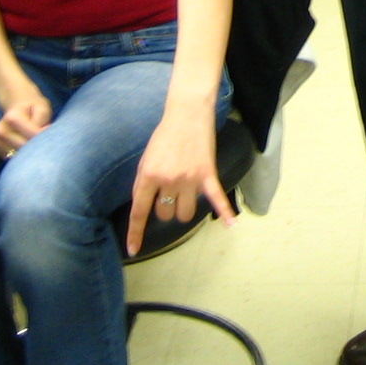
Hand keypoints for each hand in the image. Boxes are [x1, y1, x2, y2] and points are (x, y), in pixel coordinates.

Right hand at [0, 88, 51, 158]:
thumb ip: (42, 121)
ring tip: (34, 140)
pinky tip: (26, 146)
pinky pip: (14, 159)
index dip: (45, 136)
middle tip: (44, 138)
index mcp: (12, 118)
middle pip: (25, 147)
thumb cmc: (33, 107)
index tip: (50, 131)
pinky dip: (23, 155)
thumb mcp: (42, 108)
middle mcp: (1, 131)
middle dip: (38, 145)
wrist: (17, 106)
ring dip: (30, 152)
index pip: (32, 135)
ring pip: (19, 156)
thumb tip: (40, 136)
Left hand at [124, 110, 235, 255]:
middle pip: (165, 214)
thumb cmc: (164, 136)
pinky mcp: (208, 174)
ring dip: (183, 209)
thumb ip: (143, 183)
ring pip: (185, 213)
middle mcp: (169, 180)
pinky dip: (225, 212)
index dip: (135, 233)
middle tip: (168, 194)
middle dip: (165, 209)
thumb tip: (144, 206)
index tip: (133, 250)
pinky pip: (216, 198)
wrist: (187, 114)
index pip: (140, 211)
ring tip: (184, 195)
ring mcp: (190, 179)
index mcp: (149, 176)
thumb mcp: (146, 159)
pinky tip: (232, 224)